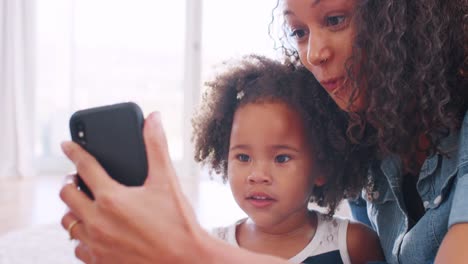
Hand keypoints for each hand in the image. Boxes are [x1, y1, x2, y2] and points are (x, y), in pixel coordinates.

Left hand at [59, 112, 205, 262]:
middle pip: (67, 195)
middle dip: (69, 182)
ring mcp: (96, 244)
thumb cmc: (178, 223)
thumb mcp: (167, 181)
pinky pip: (77, 247)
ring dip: (73, 210)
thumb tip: (154, 118)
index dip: (74, 151)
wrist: (185, 261)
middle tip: (77, 179)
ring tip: (84, 204)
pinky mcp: (99, 262)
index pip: (84, 166)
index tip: (66, 145)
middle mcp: (98, 221)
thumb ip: (157, 147)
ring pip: (68, 222)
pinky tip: (94, 231)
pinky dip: (81, 236)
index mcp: (112, 198)